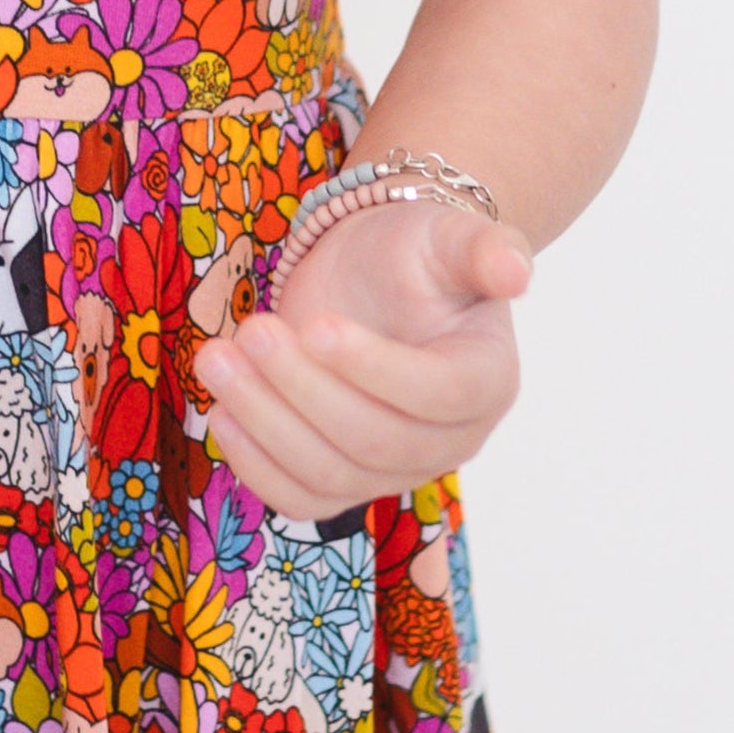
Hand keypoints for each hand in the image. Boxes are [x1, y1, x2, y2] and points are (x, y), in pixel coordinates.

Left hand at [196, 198, 533, 524]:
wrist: (373, 274)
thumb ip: (485, 248)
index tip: (316, 325)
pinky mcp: (344, 478)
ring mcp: (395, 469)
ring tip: (217, 359)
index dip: (374, 368)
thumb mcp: (449, 234)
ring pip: (330, 474)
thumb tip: (516, 270)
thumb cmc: (414, 252)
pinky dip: (255, 465)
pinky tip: (221, 413)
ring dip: (264, 422)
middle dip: (302, 389)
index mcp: (487, 380)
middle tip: (252, 330)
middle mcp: (450, 439)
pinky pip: (300, 498)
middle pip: (374, 440)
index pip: (437, 394)